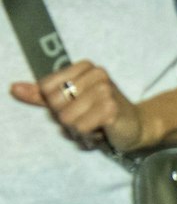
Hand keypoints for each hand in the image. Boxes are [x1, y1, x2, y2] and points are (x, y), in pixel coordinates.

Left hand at [11, 60, 146, 152]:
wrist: (136, 127)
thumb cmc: (100, 113)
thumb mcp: (71, 100)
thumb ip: (42, 94)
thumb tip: (13, 88)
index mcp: (86, 67)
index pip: (46, 88)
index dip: (56, 104)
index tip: (76, 106)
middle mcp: (98, 74)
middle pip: (55, 103)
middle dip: (67, 118)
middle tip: (87, 118)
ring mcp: (106, 91)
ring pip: (66, 118)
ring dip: (78, 130)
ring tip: (94, 126)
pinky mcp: (111, 109)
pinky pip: (80, 128)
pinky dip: (87, 137)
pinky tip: (100, 133)